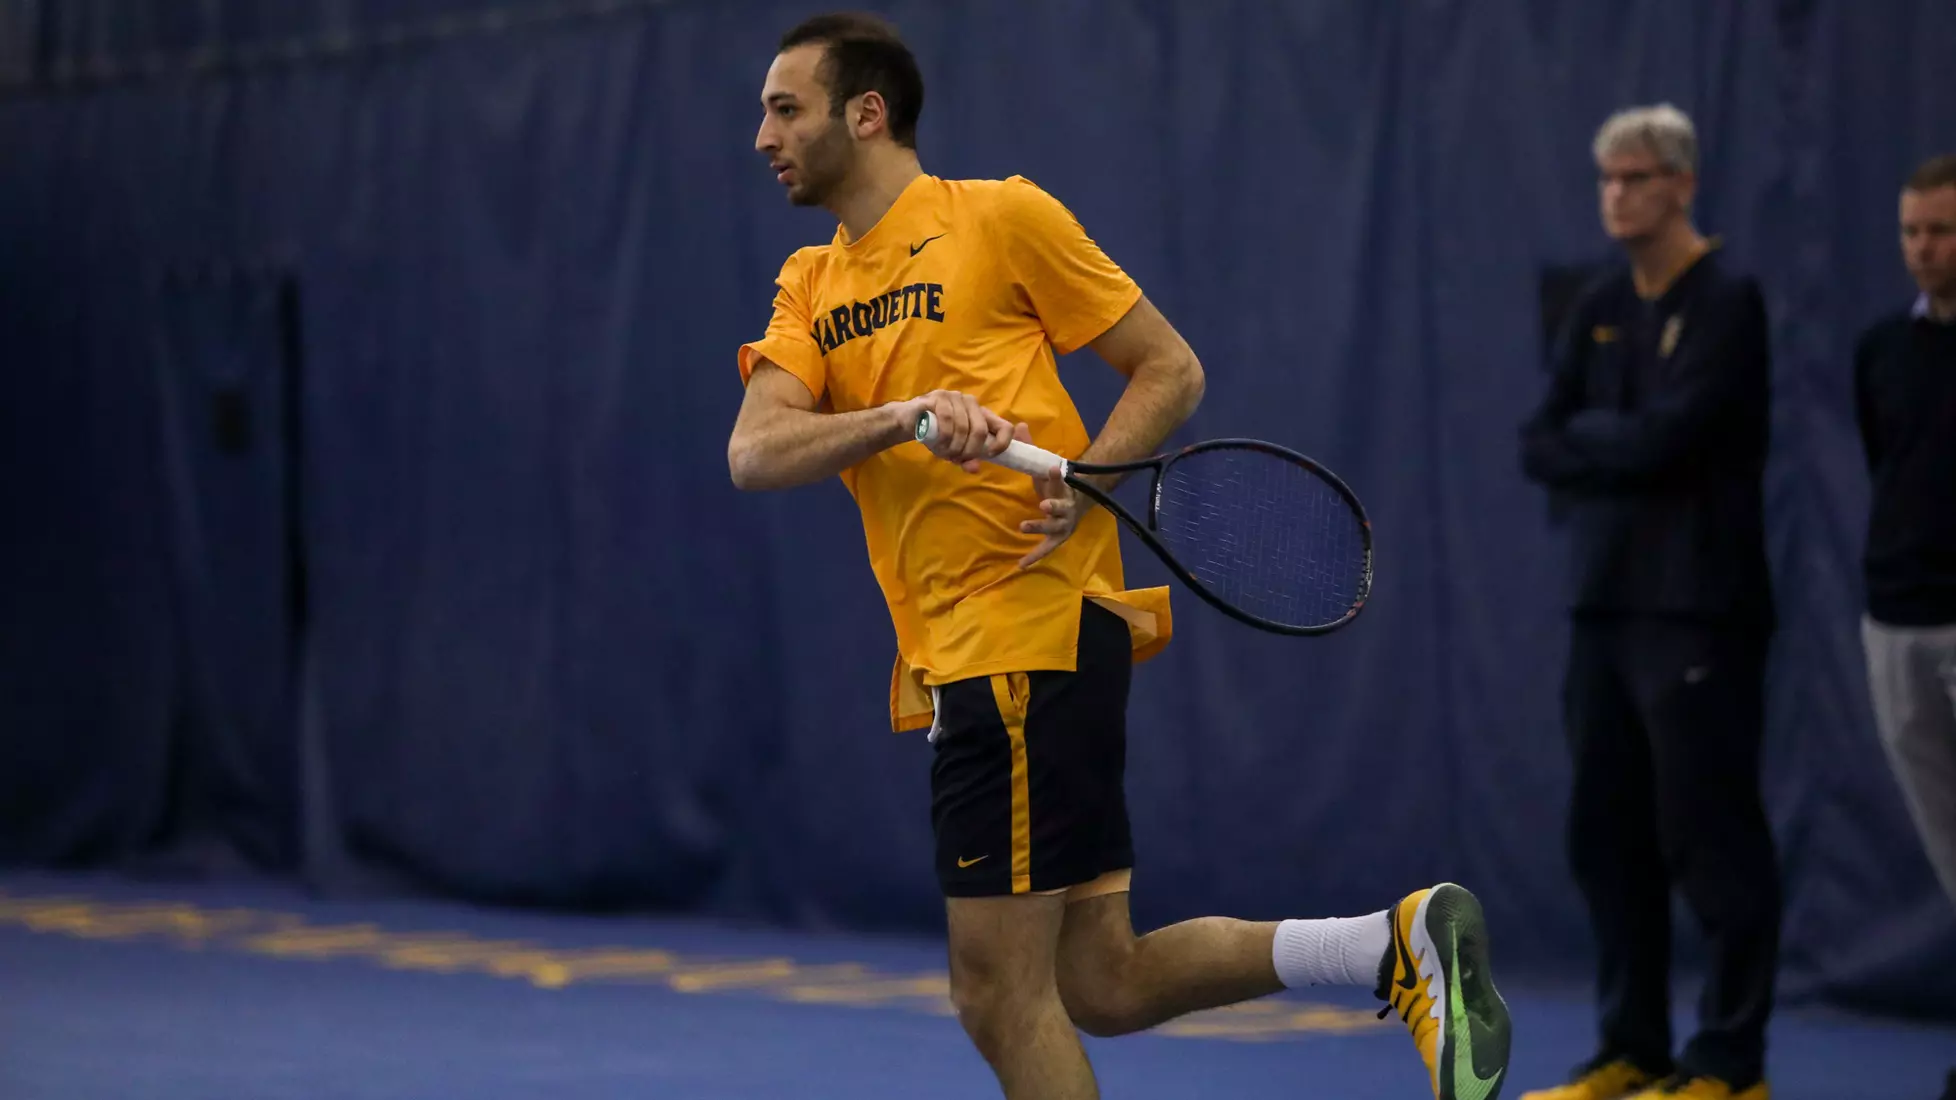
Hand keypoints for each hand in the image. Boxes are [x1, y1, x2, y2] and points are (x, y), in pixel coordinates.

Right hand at [896, 390, 1016, 472]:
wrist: (908, 420)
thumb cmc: (936, 434)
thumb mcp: (954, 450)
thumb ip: (966, 459)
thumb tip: (974, 468)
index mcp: (982, 415)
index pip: (1005, 426)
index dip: (1002, 442)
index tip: (989, 455)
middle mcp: (971, 403)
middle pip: (980, 430)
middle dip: (969, 450)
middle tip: (957, 458)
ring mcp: (955, 397)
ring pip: (963, 427)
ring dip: (953, 446)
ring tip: (944, 452)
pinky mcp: (939, 397)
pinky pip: (947, 419)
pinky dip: (944, 437)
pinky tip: (938, 443)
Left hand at [1015, 424, 1083, 567]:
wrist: (1079, 500)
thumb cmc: (1058, 483)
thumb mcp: (1045, 465)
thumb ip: (1031, 447)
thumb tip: (1018, 425)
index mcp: (1065, 487)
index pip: (1062, 479)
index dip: (1057, 475)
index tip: (1054, 467)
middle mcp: (1068, 507)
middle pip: (1062, 507)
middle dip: (1054, 506)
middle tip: (1044, 505)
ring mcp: (1064, 524)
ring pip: (1055, 527)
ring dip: (1041, 527)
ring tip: (1023, 526)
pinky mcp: (1059, 537)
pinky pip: (1047, 549)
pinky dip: (1035, 556)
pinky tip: (1021, 565)